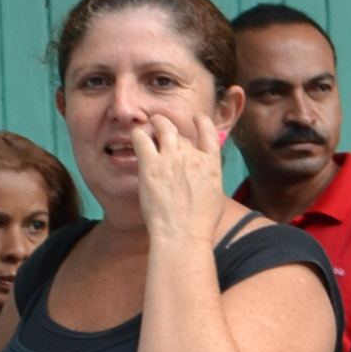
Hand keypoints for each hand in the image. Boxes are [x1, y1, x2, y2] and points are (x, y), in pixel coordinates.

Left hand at [129, 109, 229, 242]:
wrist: (182, 233)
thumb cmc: (199, 223)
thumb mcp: (215, 196)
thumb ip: (209, 179)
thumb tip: (204, 176)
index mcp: (211, 164)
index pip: (208, 132)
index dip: (201, 122)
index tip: (196, 118)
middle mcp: (192, 156)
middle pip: (181, 134)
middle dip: (171, 129)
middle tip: (163, 126)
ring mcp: (171, 158)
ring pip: (162, 127)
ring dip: (156, 123)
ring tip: (150, 124)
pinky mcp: (150, 164)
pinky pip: (141, 139)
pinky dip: (138, 134)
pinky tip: (135, 136)